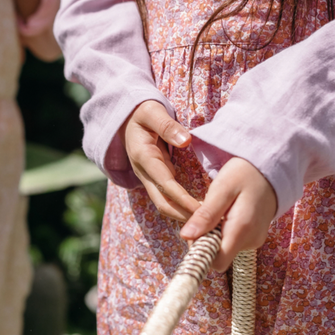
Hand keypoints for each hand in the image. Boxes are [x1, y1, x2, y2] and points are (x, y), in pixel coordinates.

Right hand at [123, 100, 200, 221]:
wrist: (126, 118)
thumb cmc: (142, 113)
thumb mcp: (152, 112)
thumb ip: (167, 125)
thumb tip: (186, 140)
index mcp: (143, 157)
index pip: (165, 184)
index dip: (183, 199)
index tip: (202, 208)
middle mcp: (144, 172)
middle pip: (162, 203)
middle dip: (184, 215)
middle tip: (209, 223)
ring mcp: (148, 178)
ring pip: (164, 204)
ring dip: (184, 215)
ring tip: (207, 222)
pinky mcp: (155, 179)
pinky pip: (168, 198)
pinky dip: (182, 208)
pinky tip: (200, 211)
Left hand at [180, 157, 276, 271]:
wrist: (271, 168)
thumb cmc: (244, 174)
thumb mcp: (222, 189)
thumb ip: (206, 214)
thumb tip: (186, 236)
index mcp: (242, 230)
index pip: (217, 262)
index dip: (200, 251)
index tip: (194, 231)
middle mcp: (251, 240)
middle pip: (218, 255)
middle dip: (204, 239)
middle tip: (204, 213)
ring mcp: (254, 240)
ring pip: (223, 247)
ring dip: (213, 232)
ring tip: (218, 208)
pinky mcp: (253, 236)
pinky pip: (231, 239)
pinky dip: (222, 229)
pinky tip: (226, 211)